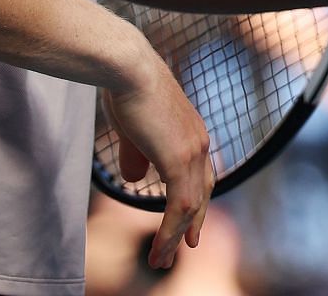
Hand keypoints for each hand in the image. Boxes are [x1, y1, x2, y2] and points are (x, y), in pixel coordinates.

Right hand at [103, 45, 213, 268]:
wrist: (127, 66)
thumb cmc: (125, 87)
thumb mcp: (133, 128)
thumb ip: (138, 155)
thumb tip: (136, 179)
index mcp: (192, 132)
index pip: (199, 176)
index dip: (193, 202)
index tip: (186, 227)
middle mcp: (199, 143)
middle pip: (202, 193)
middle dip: (190, 225)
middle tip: (181, 250)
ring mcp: (193, 151)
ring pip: (190, 207)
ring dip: (175, 237)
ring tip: (161, 260)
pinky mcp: (179, 159)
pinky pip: (178, 208)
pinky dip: (170, 233)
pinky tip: (158, 250)